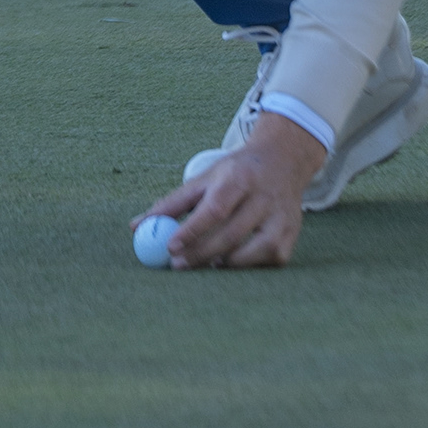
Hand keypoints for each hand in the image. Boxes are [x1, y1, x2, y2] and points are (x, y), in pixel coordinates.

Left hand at [134, 108, 327, 269]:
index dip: (192, 231)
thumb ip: (171, 203)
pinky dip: (245, 265)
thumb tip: (136, 227)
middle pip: (231, 234)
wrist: (283, 160)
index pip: (215, 208)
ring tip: (204, 262)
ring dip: (223, 263)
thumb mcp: (204, 179)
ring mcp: (281, 218)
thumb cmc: (235, 173)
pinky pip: (266, 260)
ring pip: (251, 252)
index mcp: (239, 177)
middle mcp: (264, 197)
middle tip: (178, 266)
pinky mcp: (291, 236)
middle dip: (201, 254)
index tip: (170, 248)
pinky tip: (230, 260)